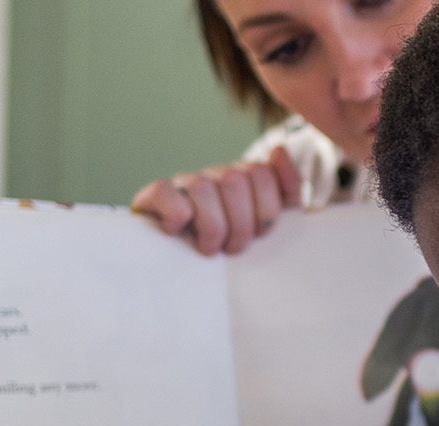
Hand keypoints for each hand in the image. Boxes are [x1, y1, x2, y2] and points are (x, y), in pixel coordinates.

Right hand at [129, 149, 300, 255]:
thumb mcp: (264, 222)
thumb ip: (285, 190)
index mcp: (240, 179)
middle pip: (234, 180)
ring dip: (211, 227)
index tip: (259, 234)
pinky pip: (165, 192)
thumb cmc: (227, 245)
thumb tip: (279, 150)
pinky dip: (176, 215)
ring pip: (202, 188)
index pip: (261, 173)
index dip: (266, 209)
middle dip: (240, 225)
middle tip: (232, 247)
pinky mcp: (153, 196)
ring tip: (209, 247)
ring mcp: (182, 184)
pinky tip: (178, 230)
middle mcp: (212, 176)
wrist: (177, 261)